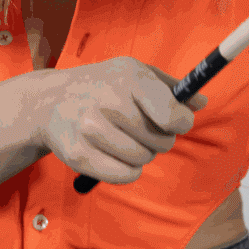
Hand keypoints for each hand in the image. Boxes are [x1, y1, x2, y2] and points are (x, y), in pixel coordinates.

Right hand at [33, 58, 203, 182]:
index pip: (172, 114)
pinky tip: (115, 154)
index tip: (176, 122)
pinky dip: (128, 170)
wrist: (49, 101)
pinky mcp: (79, 155)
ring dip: (142, 154)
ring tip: (124, 139)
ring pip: (144, 159)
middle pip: (162, 141)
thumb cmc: (101, 86)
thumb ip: (169, 87)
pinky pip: (126, 175)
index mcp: (129, 78)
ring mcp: (91, 130)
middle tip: (140, 129)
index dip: (181, 122)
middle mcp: (109, 102)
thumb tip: (200, 103)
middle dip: (159, 138)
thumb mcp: (133, 72)